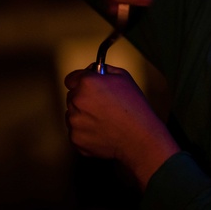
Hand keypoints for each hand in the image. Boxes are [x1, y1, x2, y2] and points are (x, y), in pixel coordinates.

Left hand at [64, 65, 179, 188]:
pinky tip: (104, 132)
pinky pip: (77, 131)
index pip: (71, 79)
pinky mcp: (76, 139)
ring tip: (106, 120)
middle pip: (72, 97)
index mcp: (87, 83)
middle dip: (84, 99)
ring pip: (73, 115)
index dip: (81, 82)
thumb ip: (103, 70)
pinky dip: (87, 132)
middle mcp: (76, 101)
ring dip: (84, 116)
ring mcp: (74, 122)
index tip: (89, 87)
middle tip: (104, 106)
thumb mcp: (124, 78)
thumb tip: (92, 71)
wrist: (140, 138)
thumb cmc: (135, 106)